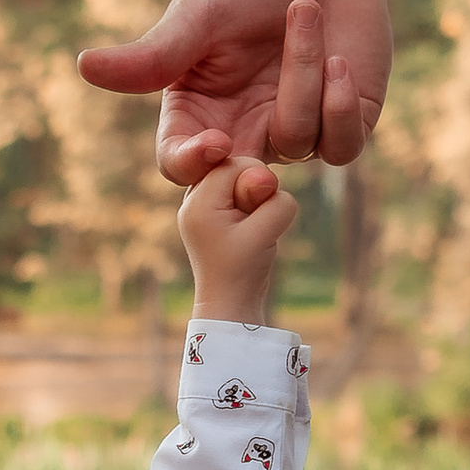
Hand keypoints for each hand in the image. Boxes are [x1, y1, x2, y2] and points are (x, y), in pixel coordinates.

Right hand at [81, 0, 389, 185]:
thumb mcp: (197, 14)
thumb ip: (152, 53)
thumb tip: (84, 66)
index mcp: (197, 111)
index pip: (181, 162)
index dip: (193, 165)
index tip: (214, 143)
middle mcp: (243, 132)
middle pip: (237, 184)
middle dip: (249, 183)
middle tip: (260, 176)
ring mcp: (294, 133)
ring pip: (297, 144)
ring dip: (303, 76)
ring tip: (304, 8)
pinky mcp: (342, 125)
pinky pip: (340, 144)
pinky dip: (340, 104)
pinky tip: (339, 57)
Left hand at [178, 153, 299, 320]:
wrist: (228, 305)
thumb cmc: (243, 272)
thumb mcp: (266, 232)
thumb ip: (276, 201)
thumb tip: (270, 181)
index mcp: (198, 202)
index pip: (234, 164)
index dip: (256, 181)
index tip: (256, 211)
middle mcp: (193, 201)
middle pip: (234, 168)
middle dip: (254, 188)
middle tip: (254, 222)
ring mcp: (201, 208)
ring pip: (238, 180)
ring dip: (253, 200)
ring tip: (250, 229)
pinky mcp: (212, 216)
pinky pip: (237, 194)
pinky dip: (250, 207)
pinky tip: (248, 229)